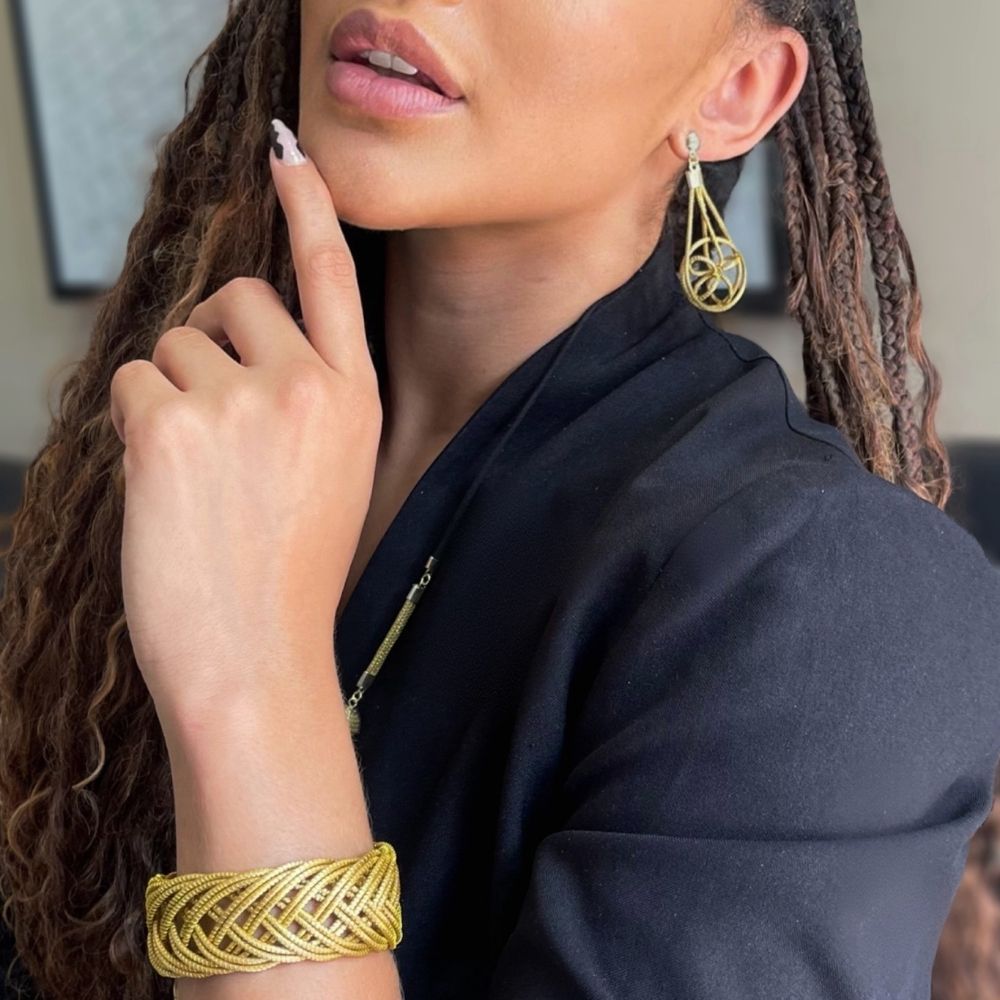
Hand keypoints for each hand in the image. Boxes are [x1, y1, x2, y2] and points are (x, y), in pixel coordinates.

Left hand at [109, 119, 380, 718]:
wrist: (259, 659)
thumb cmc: (288, 574)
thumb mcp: (332, 473)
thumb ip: (305, 396)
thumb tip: (233, 335)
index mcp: (354, 399)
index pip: (332, 279)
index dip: (310, 210)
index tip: (292, 157)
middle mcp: (308, 386)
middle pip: (236, 299)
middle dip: (211, 339)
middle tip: (213, 416)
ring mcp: (244, 401)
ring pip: (175, 341)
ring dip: (170, 392)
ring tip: (197, 475)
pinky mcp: (173, 424)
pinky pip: (132, 380)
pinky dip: (133, 424)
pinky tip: (164, 486)